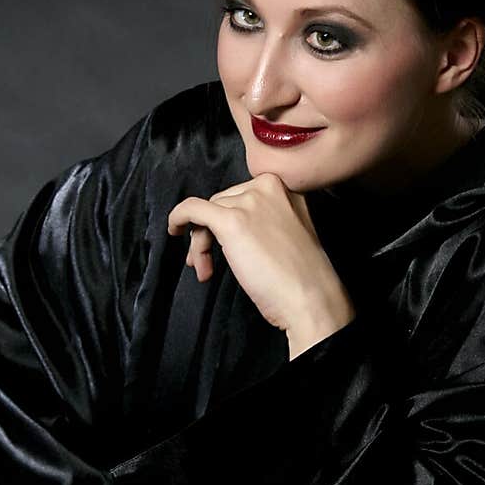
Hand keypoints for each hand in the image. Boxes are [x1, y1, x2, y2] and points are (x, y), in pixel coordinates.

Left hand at [167, 173, 355, 347]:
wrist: (311, 298)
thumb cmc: (302, 277)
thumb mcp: (289, 233)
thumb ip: (265, 220)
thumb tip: (230, 226)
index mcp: (285, 188)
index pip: (242, 196)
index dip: (227, 221)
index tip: (223, 244)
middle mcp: (268, 187)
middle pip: (222, 203)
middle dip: (212, 233)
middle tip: (210, 264)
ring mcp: (249, 202)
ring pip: (207, 212)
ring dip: (201, 242)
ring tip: (206, 270)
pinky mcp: (232, 221)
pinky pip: (192, 209)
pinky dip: (178, 217)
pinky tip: (173, 229)